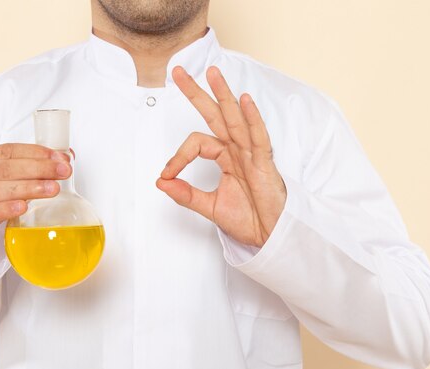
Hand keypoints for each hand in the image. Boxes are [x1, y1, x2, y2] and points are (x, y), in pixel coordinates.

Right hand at [0, 143, 70, 259]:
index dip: (35, 153)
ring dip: (27, 188)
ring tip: (52, 189)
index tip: (60, 159)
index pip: (7, 151)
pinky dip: (6, 209)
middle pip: (4, 169)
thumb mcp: (3, 181)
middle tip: (62, 172)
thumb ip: (29, 168)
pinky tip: (23, 207)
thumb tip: (65, 158)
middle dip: (37, 168)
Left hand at [156, 66, 285, 247]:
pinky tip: (244, 101)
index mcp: (225, 156)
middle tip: (178, 72)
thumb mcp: (209, 206)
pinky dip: (252, 119)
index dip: (178, 156)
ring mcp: (251, 154)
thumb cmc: (247, 219)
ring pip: (235, 119)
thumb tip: (160, 182)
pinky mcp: (265, 164)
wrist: (269, 235)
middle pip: (215, 115)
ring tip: (212, 72)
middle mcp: (237, 150)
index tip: (167, 175)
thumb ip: (185, 194)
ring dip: (223, 94)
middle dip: (197, 93)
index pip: (196, 143)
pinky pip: (258, 137)